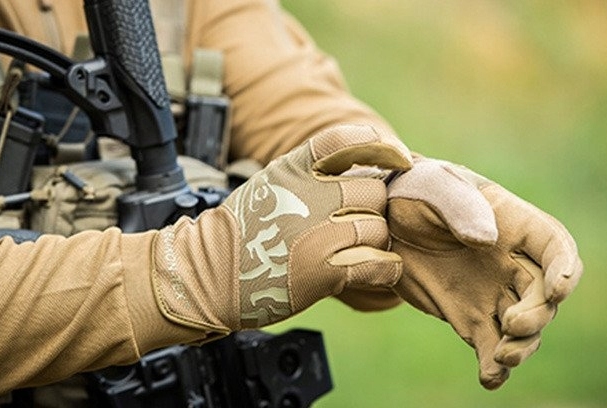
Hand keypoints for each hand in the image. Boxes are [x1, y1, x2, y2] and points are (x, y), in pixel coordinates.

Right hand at [151, 124, 411, 334]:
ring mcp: (317, 232)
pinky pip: (378, 263)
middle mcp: (308, 195)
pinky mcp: (323, 270)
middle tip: (357, 223)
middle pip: (373, 190)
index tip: (398, 159)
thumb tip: (368, 168)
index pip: (347, 139)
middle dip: (373, 208)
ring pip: (378, 228)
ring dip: (373, 241)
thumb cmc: (242, 231)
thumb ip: (312, 173)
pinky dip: (385, 268)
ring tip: (353, 251)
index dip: (381, 146)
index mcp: (292, 168)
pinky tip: (376, 270)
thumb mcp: (270, 183)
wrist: (207, 274)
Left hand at [386, 157, 581, 388]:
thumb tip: (488, 241)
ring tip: (501, 356)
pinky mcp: (467, 316)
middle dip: (537, 314)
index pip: (555, 247)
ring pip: (523, 328)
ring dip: (521, 346)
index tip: (558, 289)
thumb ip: (462, 207)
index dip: (565, 269)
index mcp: (514, 226)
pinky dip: (493, 366)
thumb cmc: (416, 192)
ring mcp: (491, 293)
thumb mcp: (435, 186)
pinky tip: (489, 378)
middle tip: (512, 324)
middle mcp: (511, 263)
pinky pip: (488, 345)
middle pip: (544, 295)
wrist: (383, 219)